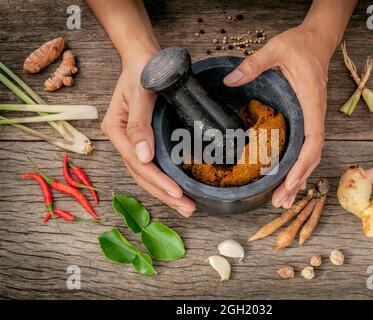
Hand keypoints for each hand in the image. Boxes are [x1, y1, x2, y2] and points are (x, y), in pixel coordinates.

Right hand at [102, 55, 195, 216]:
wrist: (144, 57)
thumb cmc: (142, 70)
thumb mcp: (141, 94)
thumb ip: (140, 125)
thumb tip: (144, 158)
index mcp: (116, 130)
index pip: (138, 163)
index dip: (158, 181)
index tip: (177, 193)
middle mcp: (122, 140)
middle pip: (142, 174)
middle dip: (165, 194)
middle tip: (187, 208)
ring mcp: (132, 142)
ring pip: (147, 174)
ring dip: (166, 192)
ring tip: (186, 206)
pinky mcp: (144, 140)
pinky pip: (153, 164)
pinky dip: (165, 178)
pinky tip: (178, 188)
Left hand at [224, 25, 332, 208]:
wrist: (317, 41)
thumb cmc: (300, 45)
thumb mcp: (275, 49)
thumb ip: (253, 64)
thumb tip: (230, 81)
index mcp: (310, 102)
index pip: (312, 139)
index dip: (303, 164)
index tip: (291, 182)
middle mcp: (314, 115)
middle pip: (311, 156)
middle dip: (298, 181)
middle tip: (280, 202)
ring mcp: (311, 118)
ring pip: (309, 155)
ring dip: (298, 179)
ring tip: (283, 200)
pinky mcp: (305, 119)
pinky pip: (304, 147)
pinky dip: (297, 166)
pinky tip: (288, 179)